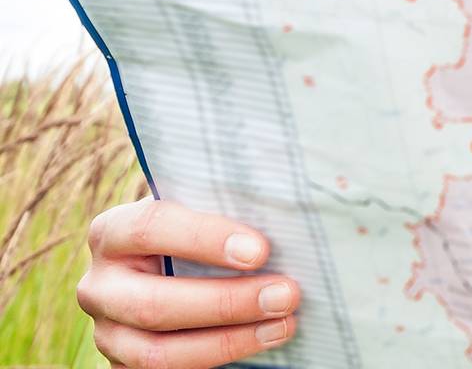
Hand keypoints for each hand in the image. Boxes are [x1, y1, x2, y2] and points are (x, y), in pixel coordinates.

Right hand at [76, 196, 299, 366]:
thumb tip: (282, 216)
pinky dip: (218, 360)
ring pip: (159, 352)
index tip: (259, 251)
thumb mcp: (195, 206)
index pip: (151, 229)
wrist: (166, 261)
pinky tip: (261, 341)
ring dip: (228, 341)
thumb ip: (219, 206)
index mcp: (112, 231)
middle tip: (286, 294)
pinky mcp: (120, 366)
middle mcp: (99, 285)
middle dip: (227, 302)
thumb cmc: (195, 225)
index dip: (205, 239)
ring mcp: (106, 333)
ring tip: (283, 324)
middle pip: (155, 304)